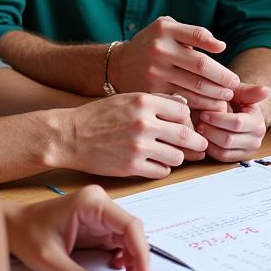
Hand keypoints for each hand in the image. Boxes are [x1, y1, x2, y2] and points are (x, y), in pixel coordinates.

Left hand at [4, 185, 151, 270]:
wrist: (12, 226)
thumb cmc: (26, 234)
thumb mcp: (50, 260)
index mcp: (91, 202)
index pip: (128, 225)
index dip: (141, 251)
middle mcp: (99, 203)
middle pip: (131, 230)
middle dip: (138, 257)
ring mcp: (99, 212)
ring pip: (127, 236)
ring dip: (132, 257)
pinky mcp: (96, 223)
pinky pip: (117, 239)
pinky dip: (123, 255)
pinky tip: (118, 269)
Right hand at [53, 93, 208, 178]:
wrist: (70, 135)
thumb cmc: (99, 116)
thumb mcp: (128, 98)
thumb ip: (156, 102)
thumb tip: (186, 109)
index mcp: (144, 101)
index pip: (184, 112)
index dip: (189, 121)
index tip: (188, 127)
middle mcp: (144, 123)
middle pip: (187, 135)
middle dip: (196, 143)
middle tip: (200, 146)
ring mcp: (138, 146)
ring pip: (177, 157)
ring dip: (176, 157)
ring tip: (168, 154)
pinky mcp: (131, 166)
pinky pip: (162, 171)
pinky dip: (162, 169)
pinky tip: (154, 163)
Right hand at [109, 16, 240, 108]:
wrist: (119, 66)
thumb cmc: (152, 45)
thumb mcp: (166, 29)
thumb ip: (193, 33)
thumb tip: (220, 46)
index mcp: (165, 30)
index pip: (199, 36)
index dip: (217, 48)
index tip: (229, 64)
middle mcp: (159, 49)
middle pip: (201, 65)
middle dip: (223, 78)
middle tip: (234, 86)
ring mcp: (154, 72)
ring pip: (194, 86)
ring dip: (215, 94)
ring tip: (226, 98)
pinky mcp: (150, 91)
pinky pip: (181, 100)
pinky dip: (199, 105)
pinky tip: (209, 108)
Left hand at [195, 83, 270, 161]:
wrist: (239, 114)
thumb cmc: (237, 101)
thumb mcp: (241, 93)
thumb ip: (250, 91)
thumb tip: (265, 90)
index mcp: (258, 122)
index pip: (237, 123)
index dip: (218, 119)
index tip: (204, 113)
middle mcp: (256, 139)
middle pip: (229, 140)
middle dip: (210, 130)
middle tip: (198, 121)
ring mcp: (247, 151)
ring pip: (224, 151)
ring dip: (208, 140)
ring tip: (199, 128)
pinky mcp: (238, 159)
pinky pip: (221, 157)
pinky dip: (210, 148)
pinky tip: (203, 137)